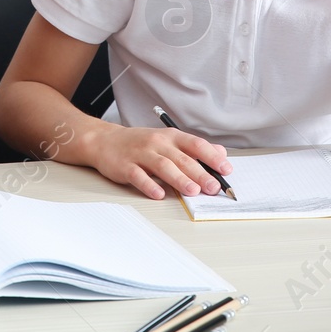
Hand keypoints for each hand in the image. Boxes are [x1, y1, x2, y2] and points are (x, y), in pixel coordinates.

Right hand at [85, 124, 233, 200]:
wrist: (104, 140)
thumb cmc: (140, 143)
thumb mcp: (168, 140)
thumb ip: (193, 148)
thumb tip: (221, 154)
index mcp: (171, 136)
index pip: (195, 144)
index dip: (211, 157)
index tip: (226, 170)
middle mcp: (157, 143)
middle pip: (181, 158)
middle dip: (200, 173)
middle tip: (214, 187)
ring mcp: (140, 154)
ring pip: (163, 166)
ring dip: (179, 179)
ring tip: (192, 191)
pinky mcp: (125, 166)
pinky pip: (138, 176)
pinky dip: (149, 185)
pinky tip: (159, 194)